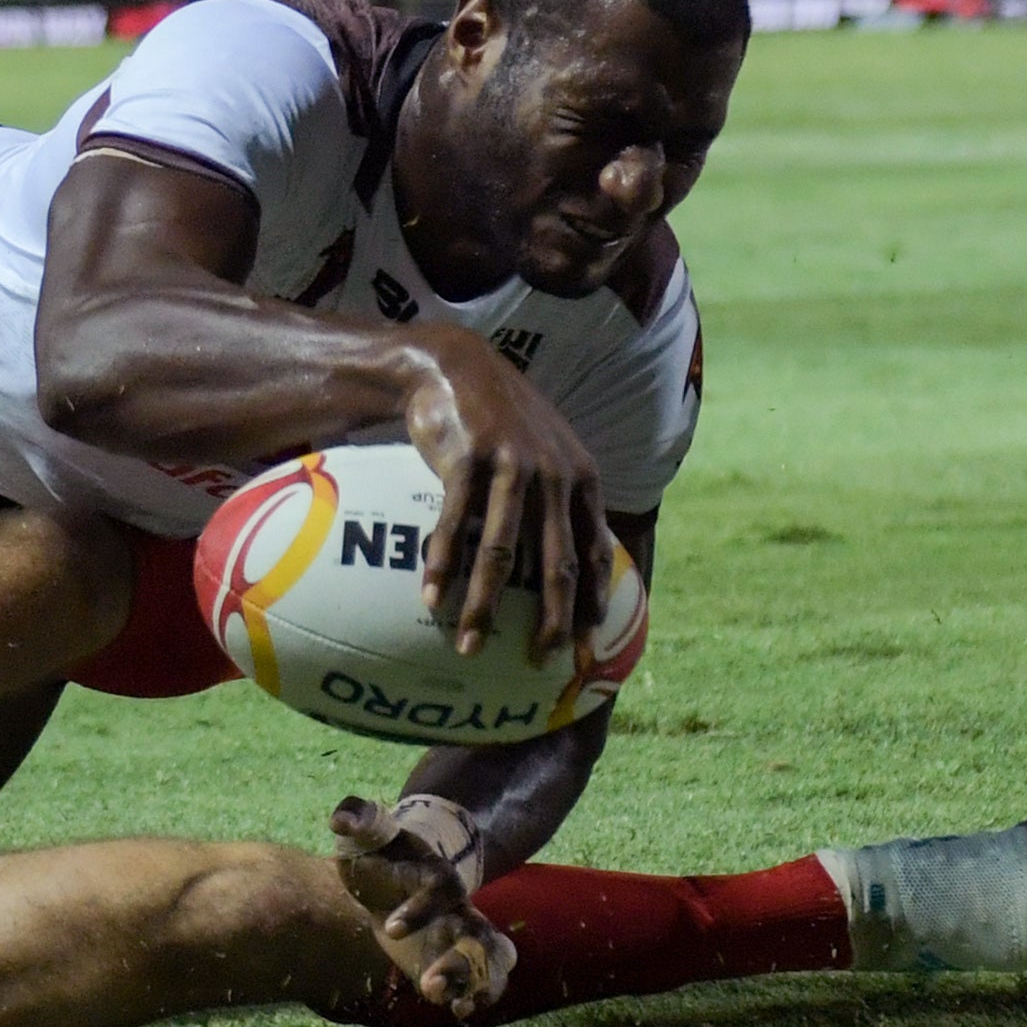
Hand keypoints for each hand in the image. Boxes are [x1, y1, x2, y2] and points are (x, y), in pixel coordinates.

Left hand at [330, 793, 512, 1015]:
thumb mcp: (368, 836)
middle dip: (459, 962)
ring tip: (452, 1003)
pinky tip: (457, 1011)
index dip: (419, 909)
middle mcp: (459, 907)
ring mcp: (463, 936)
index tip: (389, 930)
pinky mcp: (457, 961)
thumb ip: (357, 819)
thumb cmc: (382, 854)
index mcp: (437, 876)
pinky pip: (482, 980)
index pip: (440, 889)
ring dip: (476, 984)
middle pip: (477, 933)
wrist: (399, 874)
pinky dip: (476, 996)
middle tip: (430, 984)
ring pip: (489, 960)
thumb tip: (340, 819)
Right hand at [394, 327, 610, 661]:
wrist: (455, 365)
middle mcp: (553, 475)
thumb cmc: (501, 419)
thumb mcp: (548, 451)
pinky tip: (430, 598)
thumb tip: (568, 565)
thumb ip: (562, 499)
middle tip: (537, 662)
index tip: (585, 649)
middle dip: (550, 621)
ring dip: (483, 606)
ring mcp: (511, 466)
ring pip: (501, 553)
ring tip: (468, 645)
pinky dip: (443, 565)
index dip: (592, 604)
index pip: (595, 552)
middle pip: (556, 564)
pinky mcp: (467, 459)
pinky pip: (455, 526)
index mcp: (580, 477)